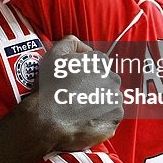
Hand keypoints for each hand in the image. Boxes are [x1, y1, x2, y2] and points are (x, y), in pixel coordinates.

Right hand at [22, 35, 124, 152]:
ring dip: (99, 102)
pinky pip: (111, 117)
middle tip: (76, 95)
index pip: (98, 63)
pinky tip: (85, 119)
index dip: (85, 72)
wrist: (47, 119)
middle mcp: (111, 79)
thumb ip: (70, 42)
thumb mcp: (53, 55)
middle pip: (106, 81)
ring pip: (110, 99)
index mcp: (100, 62)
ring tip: (80, 109)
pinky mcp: (114, 120)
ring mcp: (114, 100)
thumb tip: (83, 47)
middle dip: (94, 86)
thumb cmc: (49, 88)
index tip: (75, 80)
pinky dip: (101, 118)